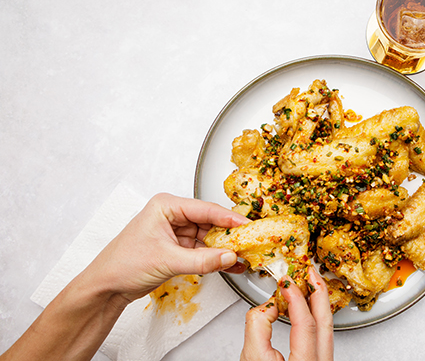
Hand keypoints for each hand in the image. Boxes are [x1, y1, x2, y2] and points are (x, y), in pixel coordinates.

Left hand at [83, 193, 249, 302]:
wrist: (106, 287)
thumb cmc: (122, 264)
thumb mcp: (167, 260)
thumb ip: (202, 260)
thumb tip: (228, 256)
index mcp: (166, 206)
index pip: (206, 209)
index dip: (229, 219)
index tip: (248, 226)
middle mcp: (172, 215)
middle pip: (210, 222)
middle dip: (229, 235)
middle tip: (249, 243)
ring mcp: (175, 232)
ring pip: (209, 237)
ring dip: (224, 249)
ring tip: (243, 256)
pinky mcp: (178, 249)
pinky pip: (203, 251)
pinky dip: (216, 258)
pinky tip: (230, 264)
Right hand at [241, 267, 333, 360]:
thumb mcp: (252, 357)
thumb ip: (259, 326)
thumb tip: (269, 304)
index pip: (306, 324)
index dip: (297, 299)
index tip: (287, 283)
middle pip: (326, 321)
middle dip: (318, 292)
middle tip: (309, 273)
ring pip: (327, 327)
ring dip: (317, 302)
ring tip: (308, 284)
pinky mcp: (319, 360)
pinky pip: (323, 333)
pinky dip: (315, 315)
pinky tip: (306, 305)